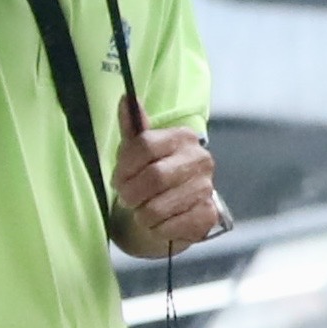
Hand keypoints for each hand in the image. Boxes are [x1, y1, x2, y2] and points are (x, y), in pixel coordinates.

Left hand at [113, 122, 226, 256]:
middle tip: (127, 198)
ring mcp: (206, 188)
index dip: (124, 166)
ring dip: (142, 214)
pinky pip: (170, 227)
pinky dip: (157, 229)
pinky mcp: (208, 215)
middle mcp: (200, 159)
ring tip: (144, 210)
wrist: (176, 210)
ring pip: (158, 207)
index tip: (119, 178)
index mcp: (182, 138)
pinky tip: (161, 222)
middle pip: (154, 177)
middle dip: (131, 193)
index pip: (145, 144)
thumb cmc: (152, 176)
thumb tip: (126, 98)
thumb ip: (133, 127)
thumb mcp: (139, 151)